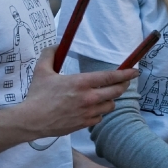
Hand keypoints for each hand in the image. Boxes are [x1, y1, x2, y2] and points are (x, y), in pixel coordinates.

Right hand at [20, 47, 137, 138]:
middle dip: (123, 85)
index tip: (135, 71)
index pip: (110, 77)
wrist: (32, 120)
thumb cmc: (37, 95)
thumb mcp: (42, 70)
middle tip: (123, 82)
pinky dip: (99, 113)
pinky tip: (92, 109)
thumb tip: (57, 44)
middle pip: (116, 91)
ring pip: (110, 105)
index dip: (126, 73)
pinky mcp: (85, 124)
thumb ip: (50, 54)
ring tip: (104, 96)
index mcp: (81, 83)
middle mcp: (89, 98)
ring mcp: (88, 112)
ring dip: (110, 99)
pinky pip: (100, 117)